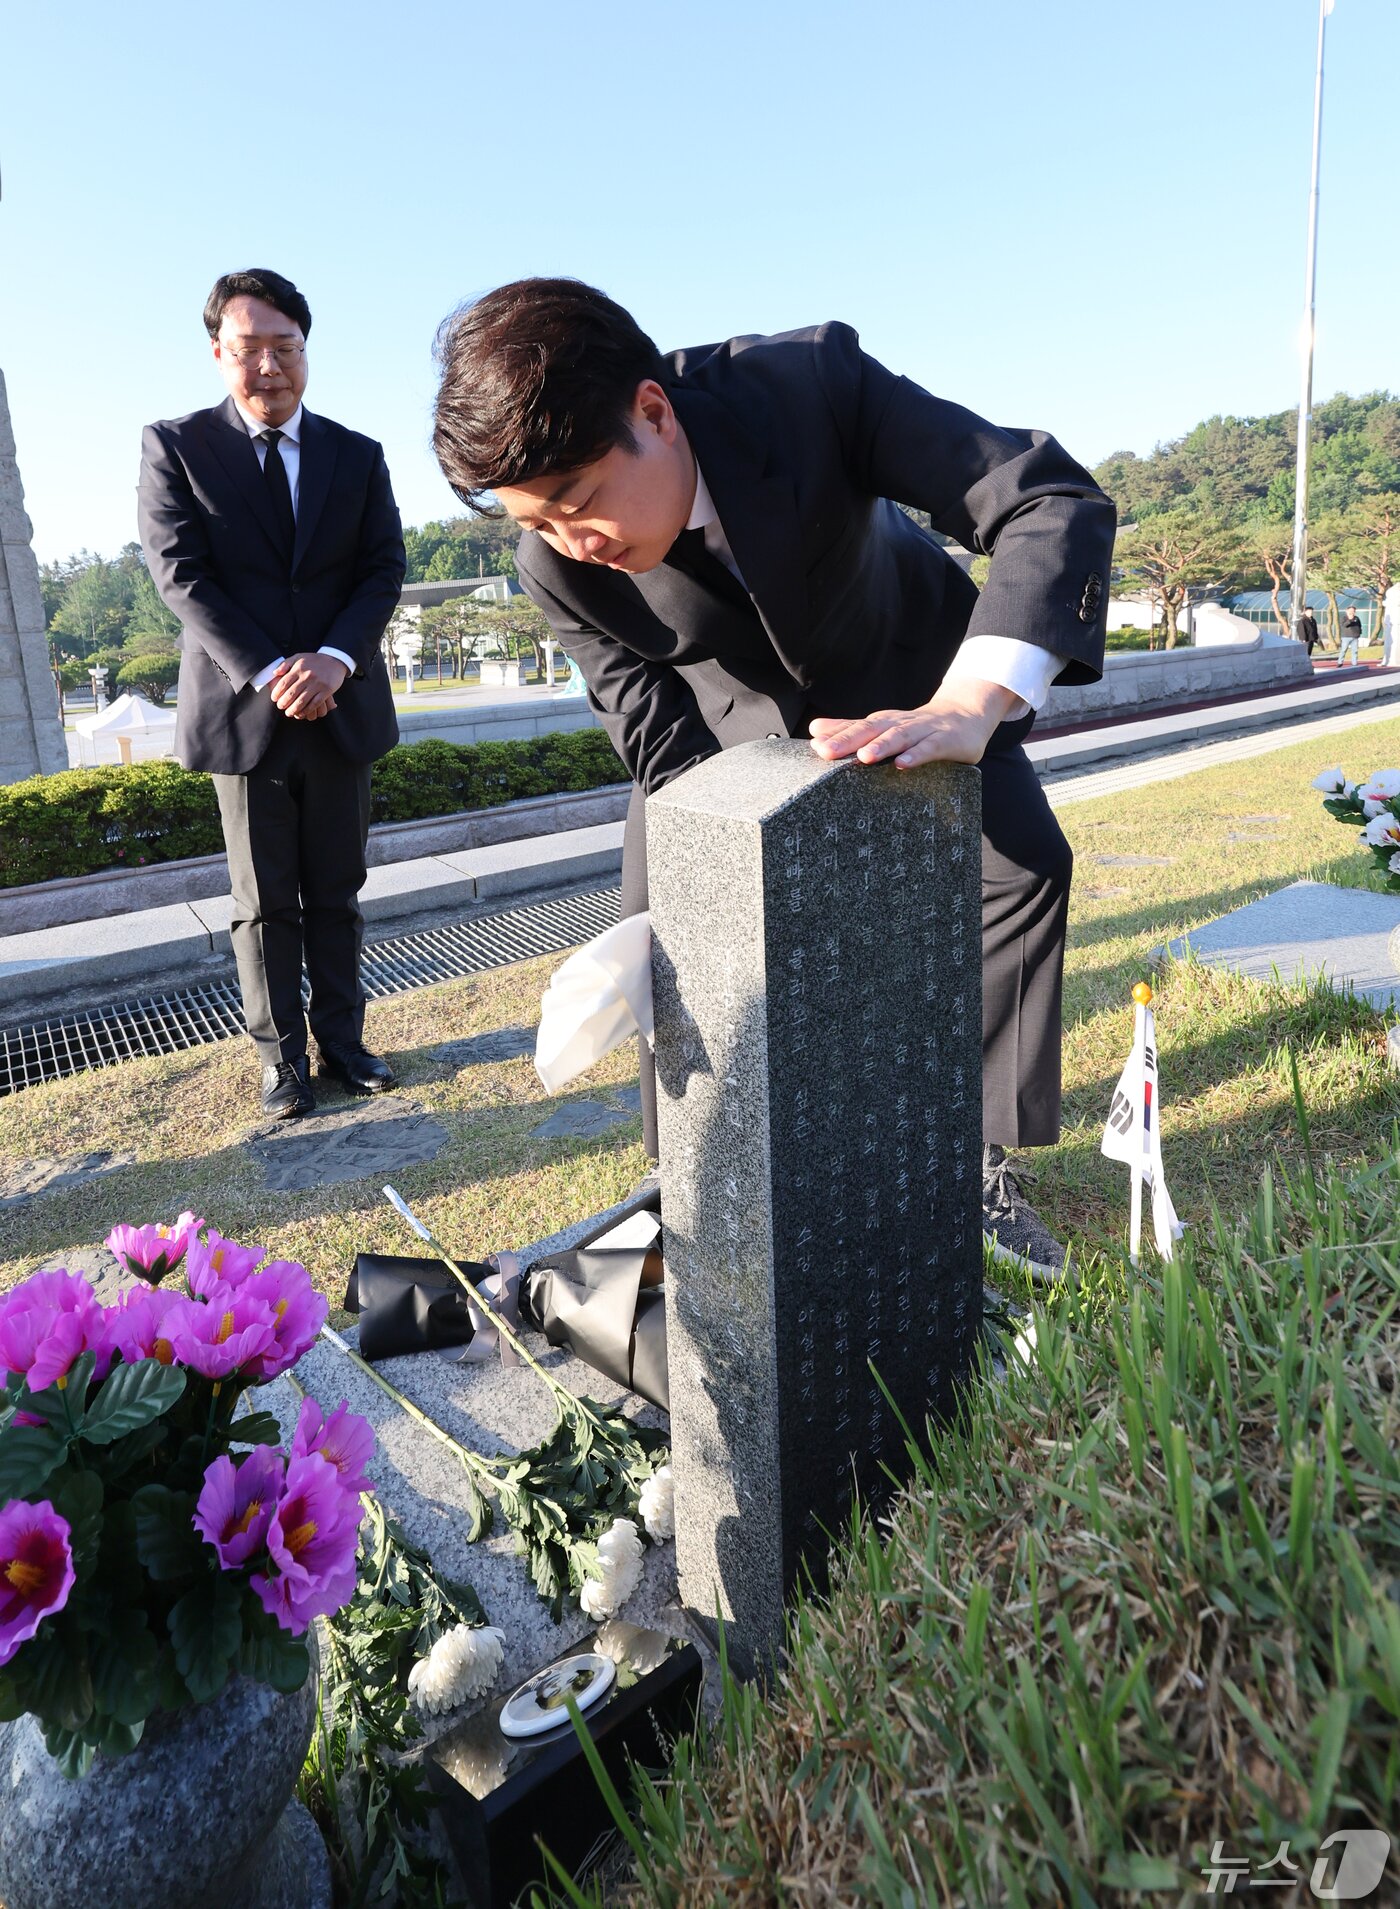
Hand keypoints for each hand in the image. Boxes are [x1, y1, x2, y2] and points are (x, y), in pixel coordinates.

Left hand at [270, 652, 347, 720]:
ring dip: (294, 709)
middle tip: (280, 707)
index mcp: (299, 669)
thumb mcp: (298, 657)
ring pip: (302, 701)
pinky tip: (302, 713)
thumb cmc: (314, 660)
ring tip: (289, 713)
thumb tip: (275, 673)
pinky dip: (307, 710)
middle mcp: (307, 676)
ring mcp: (317, 684)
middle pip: (291, 694)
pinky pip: (314, 703)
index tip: (274, 698)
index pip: (284, 683)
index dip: (277, 693)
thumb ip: (285, 664)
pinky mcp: (326, 691)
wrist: (335, 660)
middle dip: (284, 703)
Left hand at [808, 677, 1019, 768]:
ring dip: (882, 745)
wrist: (967, 714)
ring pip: (901, 736)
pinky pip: (930, 748)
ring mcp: (924, 730)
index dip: (837, 735)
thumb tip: (814, 731)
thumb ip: (852, 729)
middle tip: (826, 751)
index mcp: (884, 722)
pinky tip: (902, 765)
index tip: (815, 744)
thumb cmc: (918, 727)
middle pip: (873, 729)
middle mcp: (901, 723)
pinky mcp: (946, 741)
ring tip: (864, 756)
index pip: (857, 727)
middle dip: (849, 739)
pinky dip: (916, 755)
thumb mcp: (885, 726)